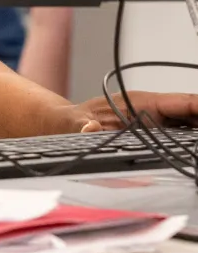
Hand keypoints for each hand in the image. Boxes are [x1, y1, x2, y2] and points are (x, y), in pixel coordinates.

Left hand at [70, 91, 197, 132]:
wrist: (67, 126)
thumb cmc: (74, 121)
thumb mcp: (75, 124)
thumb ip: (82, 126)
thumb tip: (89, 126)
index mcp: (143, 103)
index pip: (182, 102)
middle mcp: (154, 111)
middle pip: (193, 112)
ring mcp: (156, 122)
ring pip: (191, 124)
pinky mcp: (155, 134)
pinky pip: (182, 135)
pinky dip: (194, 142)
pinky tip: (196, 151)